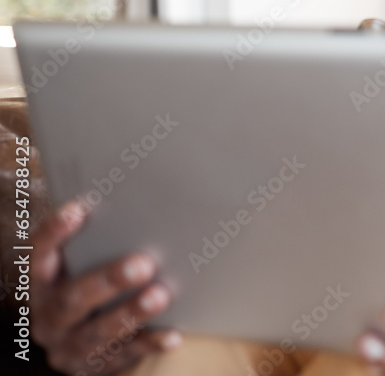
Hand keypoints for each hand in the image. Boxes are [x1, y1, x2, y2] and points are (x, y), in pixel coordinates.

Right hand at [32, 200, 181, 374]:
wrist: (82, 348)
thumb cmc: (89, 290)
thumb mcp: (79, 267)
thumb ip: (95, 242)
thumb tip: (135, 199)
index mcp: (42, 285)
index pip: (38, 256)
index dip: (55, 233)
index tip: (78, 209)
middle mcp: (49, 318)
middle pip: (71, 300)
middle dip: (106, 280)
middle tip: (143, 263)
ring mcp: (70, 346)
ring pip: (97, 333)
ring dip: (130, 313)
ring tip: (160, 294)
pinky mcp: (97, 366)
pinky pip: (125, 356)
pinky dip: (150, 343)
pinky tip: (173, 334)